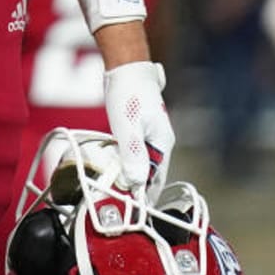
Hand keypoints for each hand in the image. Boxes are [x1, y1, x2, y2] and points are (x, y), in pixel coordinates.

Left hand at [102, 60, 174, 203]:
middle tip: (117, 199)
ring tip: (113, 185)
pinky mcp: (139, 126)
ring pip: (140, 161)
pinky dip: (125, 158)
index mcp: (162, 144)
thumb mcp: (128, 126)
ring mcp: (150, 133)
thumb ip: (133, 154)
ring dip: (128, 172)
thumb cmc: (128, 93)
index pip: (154, 180)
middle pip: (149, 172)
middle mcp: (159, 141)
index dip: (142, 195)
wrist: (126, 65)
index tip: (129, 209)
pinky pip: (134, 149)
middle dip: (135, 187)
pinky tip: (113, 162)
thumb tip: (136, 183)